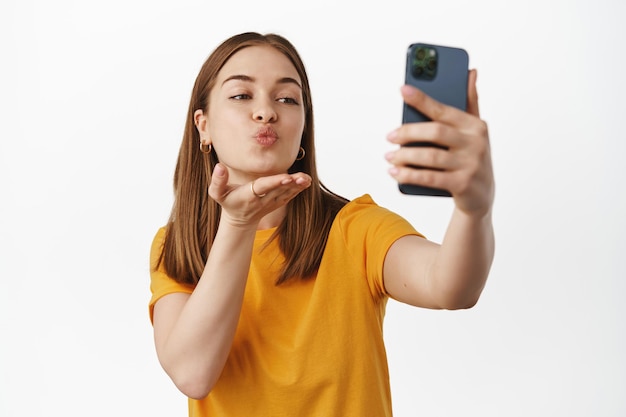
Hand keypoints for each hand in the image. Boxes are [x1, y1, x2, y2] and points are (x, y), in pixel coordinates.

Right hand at [208, 163, 311, 226]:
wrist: (238, 219)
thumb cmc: (227, 201)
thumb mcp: (216, 193)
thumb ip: (217, 180)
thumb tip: (220, 166)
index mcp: (249, 196)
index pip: (263, 187)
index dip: (275, 182)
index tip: (286, 177)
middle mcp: (262, 200)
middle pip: (278, 190)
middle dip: (291, 183)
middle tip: (302, 177)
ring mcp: (271, 203)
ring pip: (286, 193)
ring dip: (297, 186)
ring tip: (307, 179)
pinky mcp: (277, 203)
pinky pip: (289, 196)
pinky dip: (298, 189)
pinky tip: (306, 181)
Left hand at [386, 69, 493, 215]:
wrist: (481, 198)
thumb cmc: (471, 158)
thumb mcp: (474, 132)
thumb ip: (470, 103)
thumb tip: (471, 72)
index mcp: (475, 126)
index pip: (444, 110)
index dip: (422, 99)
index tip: (403, 90)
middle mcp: (476, 143)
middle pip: (435, 132)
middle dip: (408, 132)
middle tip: (390, 136)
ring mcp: (470, 165)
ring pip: (429, 157)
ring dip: (404, 156)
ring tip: (389, 156)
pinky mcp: (462, 185)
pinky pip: (429, 178)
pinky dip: (408, 175)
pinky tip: (395, 172)